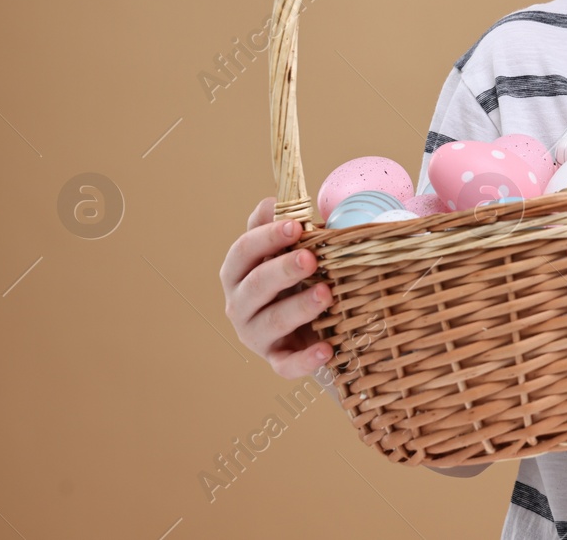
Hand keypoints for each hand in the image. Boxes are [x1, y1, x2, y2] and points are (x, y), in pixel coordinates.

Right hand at [220, 196, 333, 377]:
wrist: (312, 322)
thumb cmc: (298, 276)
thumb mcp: (289, 249)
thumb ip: (281, 226)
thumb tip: (274, 202)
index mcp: (240, 272)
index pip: (243, 251)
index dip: (267, 237)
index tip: (296, 226)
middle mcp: (241, 304)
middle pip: (254, 286)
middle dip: (282, 270)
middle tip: (311, 259)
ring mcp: (256, 335)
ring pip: (271, 322)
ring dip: (298, 307)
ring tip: (326, 294)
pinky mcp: (277, 360)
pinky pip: (286, 364)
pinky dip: (305, 359)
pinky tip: (326, 349)